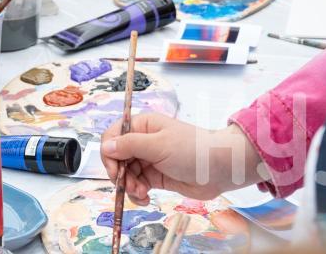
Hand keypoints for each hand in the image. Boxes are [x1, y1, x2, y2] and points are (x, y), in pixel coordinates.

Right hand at [101, 116, 260, 203]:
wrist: (219, 169)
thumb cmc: (193, 149)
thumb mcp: (159, 145)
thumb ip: (130, 145)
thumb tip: (106, 146)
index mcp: (142, 126)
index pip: (113, 136)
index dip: (110, 153)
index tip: (115, 170)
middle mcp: (143, 142)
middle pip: (117, 158)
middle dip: (120, 174)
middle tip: (130, 186)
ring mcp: (149, 160)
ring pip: (126, 174)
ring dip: (129, 186)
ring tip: (142, 193)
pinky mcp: (155, 177)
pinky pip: (137, 185)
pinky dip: (137, 194)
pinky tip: (145, 199)